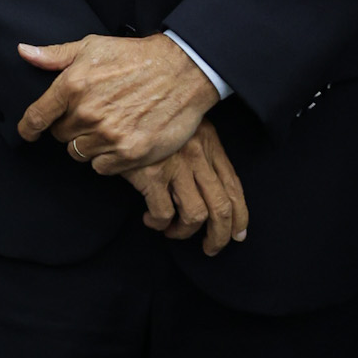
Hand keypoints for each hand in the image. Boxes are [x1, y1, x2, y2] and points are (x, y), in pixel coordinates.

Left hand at [17, 32, 215, 175]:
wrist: (182, 71)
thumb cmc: (135, 57)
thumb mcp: (92, 46)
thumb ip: (55, 55)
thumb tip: (23, 52)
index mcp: (73, 86)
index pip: (37, 117)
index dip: (28, 128)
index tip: (28, 132)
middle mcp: (88, 113)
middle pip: (60, 136)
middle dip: (70, 127)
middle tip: (90, 115)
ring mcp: (109, 135)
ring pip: (79, 153)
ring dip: (88, 143)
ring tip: (107, 127)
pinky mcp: (130, 153)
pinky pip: (101, 167)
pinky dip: (107, 158)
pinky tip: (119, 140)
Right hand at [127, 122, 248, 255]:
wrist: (117, 109)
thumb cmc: (148, 120)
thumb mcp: (183, 127)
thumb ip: (199, 151)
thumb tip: (210, 188)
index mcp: (209, 142)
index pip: (234, 186)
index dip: (240, 216)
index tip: (238, 234)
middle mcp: (197, 154)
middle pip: (221, 206)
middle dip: (220, 235)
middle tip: (211, 248)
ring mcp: (175, 165)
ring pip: (196, 215)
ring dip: (184, 232)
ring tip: (171, 231)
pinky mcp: (150, 174)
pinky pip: (163, 213)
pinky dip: (158, 223)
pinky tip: (150, 220)